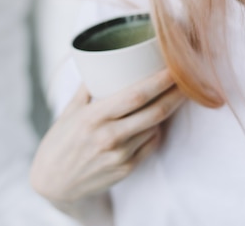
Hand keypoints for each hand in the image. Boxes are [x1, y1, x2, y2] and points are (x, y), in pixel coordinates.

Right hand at [30, 69, 184, 204]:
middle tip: (190, 78)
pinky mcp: (126, 168)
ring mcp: (120, 155)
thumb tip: (103, 61)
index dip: (159, 81)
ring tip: (178, 94)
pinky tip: (158, 120)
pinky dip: (157, 130)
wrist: (54, 183)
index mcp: (94, 118)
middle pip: (154, 111)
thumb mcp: (69, 112)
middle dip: (176, 93)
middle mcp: (109, 137)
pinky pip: (151, 144)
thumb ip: (88, 88)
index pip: (135, 95)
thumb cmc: (61, 142)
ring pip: (155, 127)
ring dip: (169, 110)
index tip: (174, 67)